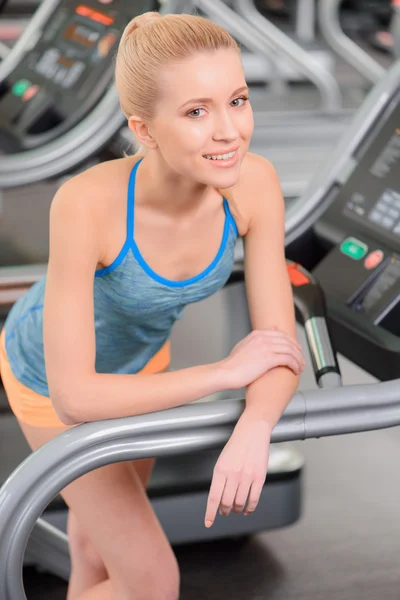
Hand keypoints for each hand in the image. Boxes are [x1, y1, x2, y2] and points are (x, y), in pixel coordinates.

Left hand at [204, 411, 271, 527]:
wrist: (252, 433)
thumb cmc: (235, 447)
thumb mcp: (222, 461)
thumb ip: (220, 480)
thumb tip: (218, 500)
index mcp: (220, 470)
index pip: (213, 498)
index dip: (210, 513)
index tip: (208, 523)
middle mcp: (233, 475)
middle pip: (227, 503)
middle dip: (225, 511)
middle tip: (225, 512)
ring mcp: (247, 477)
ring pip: (240, 503)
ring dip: (237, 510)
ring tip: (236, 509)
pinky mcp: (259, 478)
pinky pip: (254, 499)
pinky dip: (250, 508)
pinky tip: (247, 509)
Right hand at [221, 328, 304, 389]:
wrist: (226, 372)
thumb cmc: (232, 364)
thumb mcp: (243, 346)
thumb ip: (255, 340)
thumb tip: (267, 335)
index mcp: (257, 334)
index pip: (281, 334)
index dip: (291, 341)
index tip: (296, 348)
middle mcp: (263, 338)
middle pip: (288, 341)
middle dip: (297, 351)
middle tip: (301, 359)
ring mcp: (266, 347)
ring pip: (290, 350)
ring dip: (298, 359)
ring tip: (300, 367)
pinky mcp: (269, 359)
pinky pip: (288, 359)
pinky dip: (295, 365)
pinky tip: (295, 371)